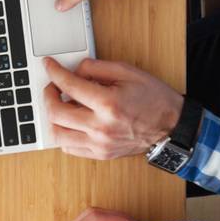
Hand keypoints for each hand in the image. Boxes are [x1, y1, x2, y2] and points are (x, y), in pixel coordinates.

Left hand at [43, 58, 182, 160]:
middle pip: (56, 113)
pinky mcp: (100, 154)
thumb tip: (74, 70)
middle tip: (52, 86)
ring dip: (52, 118)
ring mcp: (99, 145)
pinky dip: (63, 134)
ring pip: (58, 135)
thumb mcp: (128, 72)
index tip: (49, 65)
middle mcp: (101, 127)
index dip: (54, 72)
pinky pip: (69, 148)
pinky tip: (70, 122)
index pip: (69, 86)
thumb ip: (97, 68)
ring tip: (59, 105)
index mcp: (108, 104)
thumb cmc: (154, 99)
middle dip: (47, 95)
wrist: (172, 128)